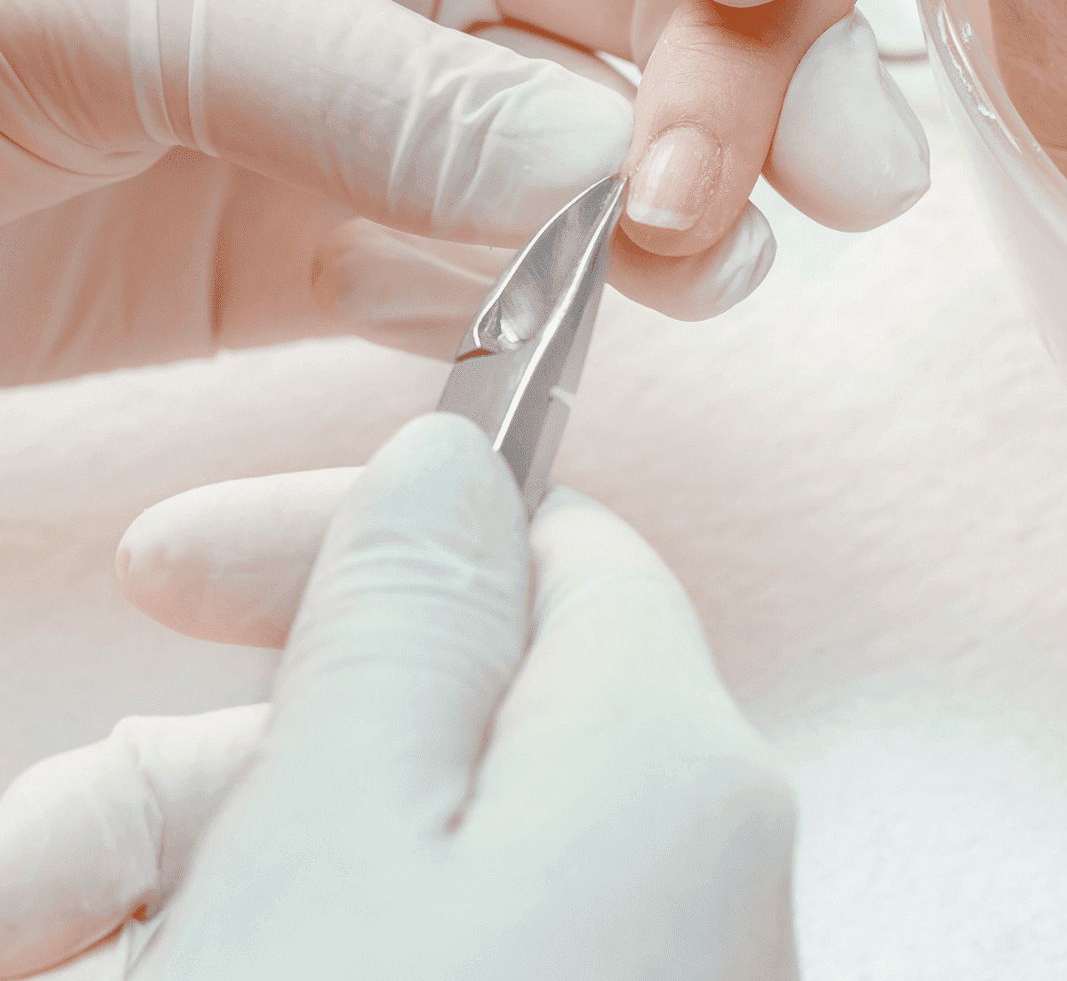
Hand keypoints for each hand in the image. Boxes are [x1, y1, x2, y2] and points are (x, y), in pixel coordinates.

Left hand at [0, 0, 924, 383]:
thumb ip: (379, 91)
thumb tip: (603, 195)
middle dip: (743, 67)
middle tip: (857, 174)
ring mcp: (401, 75)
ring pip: (597, 127)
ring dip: (678, 197)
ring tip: (731, 267)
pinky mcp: (366, 225)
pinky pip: (499, 257)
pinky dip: (551, 295)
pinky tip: (601, 320)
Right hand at [0, 414, 798, 979]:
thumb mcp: (343, 837)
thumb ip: (402, 623)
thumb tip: (445, 459)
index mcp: (666, 758)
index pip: (543, 548)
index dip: (357, 533)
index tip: (182, 561)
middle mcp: (678, 861)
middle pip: (437, 723)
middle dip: (213, 765)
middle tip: (40, 848)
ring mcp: (633, 959)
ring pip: (399, 858)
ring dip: (192, 877)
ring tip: (35, 933)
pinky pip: (415, 946)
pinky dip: (275, 946)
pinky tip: (119, 967)